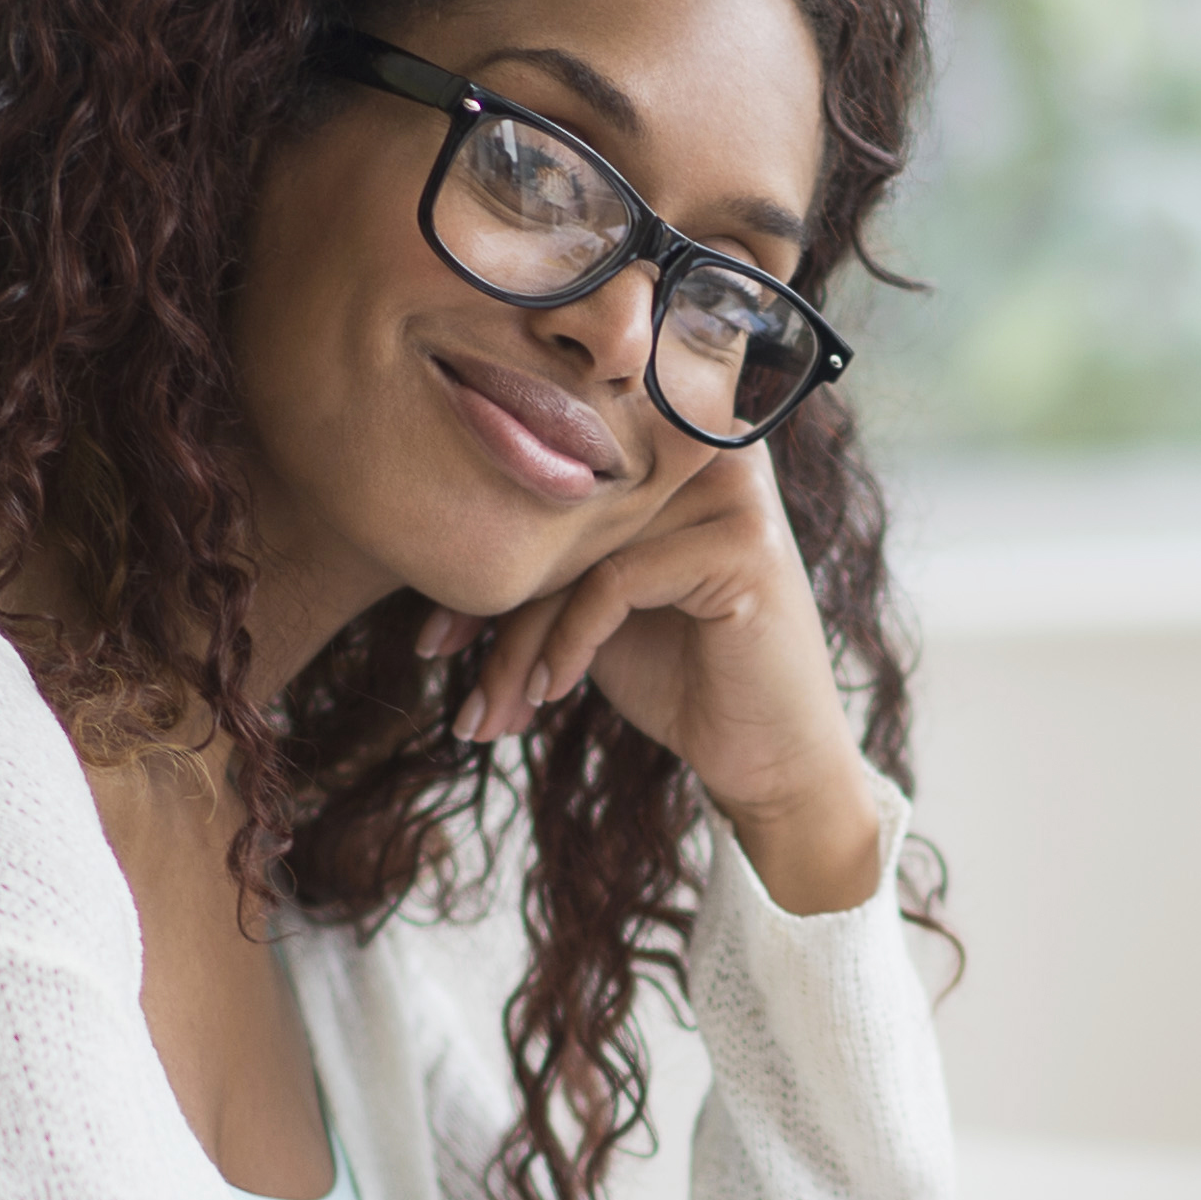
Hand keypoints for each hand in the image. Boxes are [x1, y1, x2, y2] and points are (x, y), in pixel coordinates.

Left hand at [419, 445, 884, 913]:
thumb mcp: (593, 604)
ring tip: (489, 710)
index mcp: (671, 443)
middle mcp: (708, 447)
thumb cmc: (678, 676)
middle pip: (562, 516)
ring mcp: (734, 490)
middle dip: (489, 606)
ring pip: (579, 552)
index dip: (483, 560)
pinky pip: (616, 582)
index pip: (552, 487)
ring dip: (519, 642)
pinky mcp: (743, 544)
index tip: (431, 638)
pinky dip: (569, 644)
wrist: (769, 756)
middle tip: (444, 673)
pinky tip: (551, 693)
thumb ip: (543, 555)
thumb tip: (431, 549)